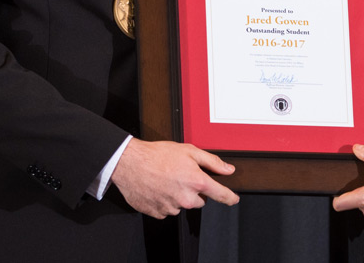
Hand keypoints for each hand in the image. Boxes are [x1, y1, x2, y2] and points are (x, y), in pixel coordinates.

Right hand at [110, 139, 239, 217]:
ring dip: (178, 195)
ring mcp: (171, 207)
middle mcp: (186, 198)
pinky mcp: (158, 212)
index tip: (233, 199)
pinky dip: (165, 200)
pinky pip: (167, 209)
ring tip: (166, 180)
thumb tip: (228, 169)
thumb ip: (212, 161)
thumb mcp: (189, 151)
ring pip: (182, 204)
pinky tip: (158, 188)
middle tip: (181, 176)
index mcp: (196, 182)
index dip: (230, 197)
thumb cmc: (157, 155)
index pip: (221, 195)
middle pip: (199, 200)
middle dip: (194, 190)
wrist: (130, 163)